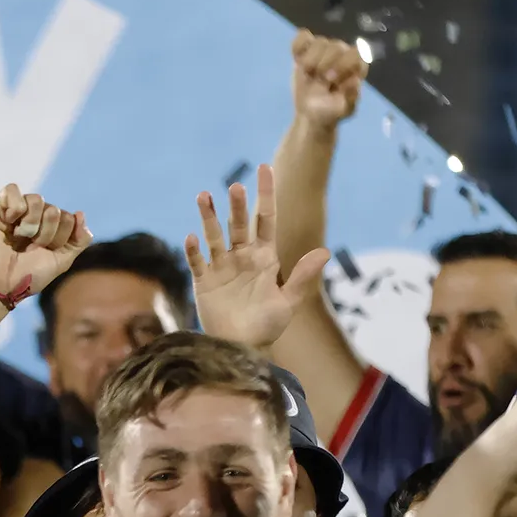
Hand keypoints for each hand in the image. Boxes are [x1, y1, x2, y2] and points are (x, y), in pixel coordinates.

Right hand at [0, 183, 90, 305]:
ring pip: (36, 199)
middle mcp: (33, 220)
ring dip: (31, 222)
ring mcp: (15, 213)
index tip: (47, 251)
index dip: (62, 236)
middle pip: (54, 209)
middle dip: (46, 232)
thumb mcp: (61, 261)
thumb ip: (79, 240)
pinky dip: (15, 205)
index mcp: (49, 230)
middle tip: (31, 247)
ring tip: (19, 236)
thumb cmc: (28, 276)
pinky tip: (10, 221)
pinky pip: (12, 189)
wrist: (0, 285)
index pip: (68, 217)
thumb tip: (80, 213)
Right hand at [185, 166, 326, 348]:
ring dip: (209, 217)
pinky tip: (192, 237)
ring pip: (214, 236)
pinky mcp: (203, 282)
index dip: (265, 194)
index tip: (264, 168)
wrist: (243, 349)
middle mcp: (241, 257)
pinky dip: (194, 250)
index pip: (265, 219)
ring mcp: (221, 268)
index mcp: (264, 257)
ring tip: (204, 196)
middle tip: (235, 186)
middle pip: (238, 224)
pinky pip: (198, 262)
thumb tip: (324, 251)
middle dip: (236, 205)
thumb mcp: (289, 302)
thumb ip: (302, 276)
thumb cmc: (267, 326)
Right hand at [289, 30, 365, 129]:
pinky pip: (303, 37)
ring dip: (311, 58)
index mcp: (356, 67)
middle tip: (319, 80)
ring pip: (319, 42)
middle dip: (326, 62)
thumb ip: (352, 97)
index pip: (357, 53)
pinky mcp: (307, 50)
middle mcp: (343, 54)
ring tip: (308, 74)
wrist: (311, 114)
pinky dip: (298, 45)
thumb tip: (355, 81)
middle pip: (336, 46)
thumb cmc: (331, 112)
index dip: (344, 63)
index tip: (331, 80)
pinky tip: (297, 59)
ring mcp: (324, 51)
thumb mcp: (344, 110)